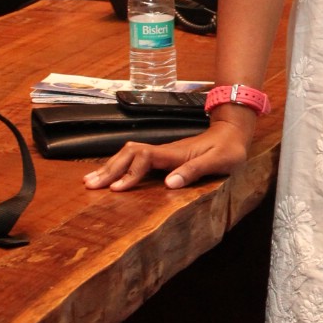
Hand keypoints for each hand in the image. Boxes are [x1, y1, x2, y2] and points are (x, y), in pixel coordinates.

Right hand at [83, 118, 254, 192]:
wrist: (233, 133)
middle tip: (89, 185)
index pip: (145, 158)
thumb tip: (170, 184)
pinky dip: (120, 166)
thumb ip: (195, 171)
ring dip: (110, 166)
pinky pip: (136, 159)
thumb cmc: (229, 150)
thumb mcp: (218, 162)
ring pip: (129, 155)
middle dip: (109, 169)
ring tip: (90, 181)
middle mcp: (165, 151)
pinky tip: (110, 175)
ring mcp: (163, 153)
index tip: (116, 189)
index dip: (130, 173)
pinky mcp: (164, 157)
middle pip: (129, 154)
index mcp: (175, 154)